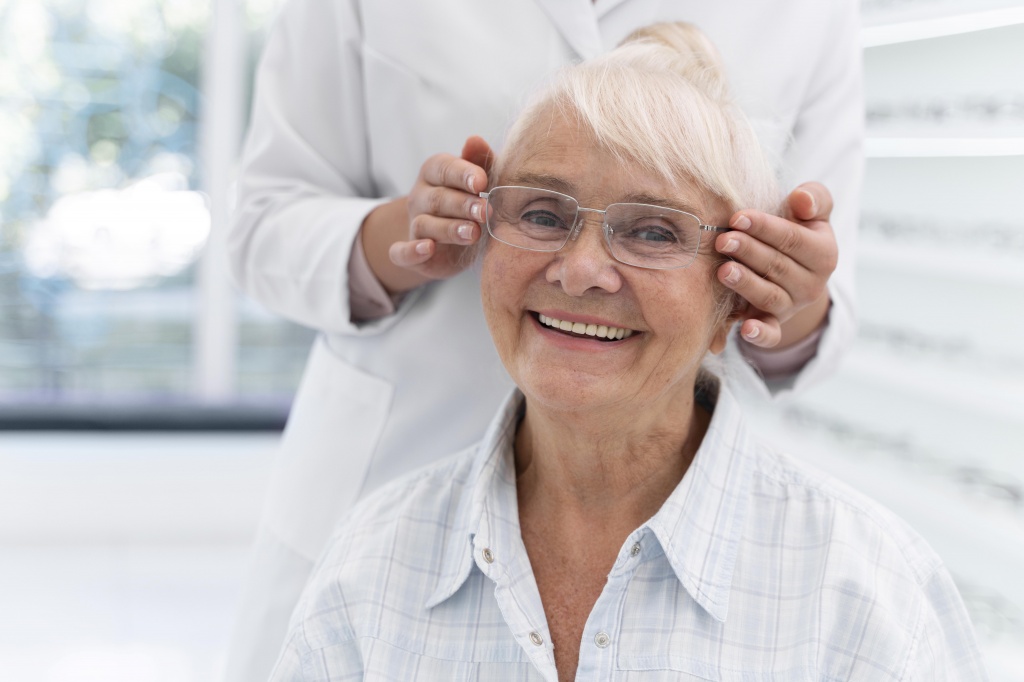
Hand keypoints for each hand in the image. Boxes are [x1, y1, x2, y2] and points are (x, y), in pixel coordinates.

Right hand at [387, 136, 493, 281]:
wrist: (453, 243)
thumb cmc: (470, 203)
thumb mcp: (479, 182)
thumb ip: (480, 161)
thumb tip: (475, 140)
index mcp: (435, 173)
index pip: (444, 168)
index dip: (463, 174)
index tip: (482, 182)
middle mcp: (420, 197)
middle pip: (438, 198)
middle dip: (462, 204)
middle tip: (485, 210)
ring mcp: (413, 225)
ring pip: (425, 224)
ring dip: (449, 229)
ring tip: (473, 233)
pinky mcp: (409, 254)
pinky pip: (402, 252)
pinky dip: (411, 251)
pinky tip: (427, 249)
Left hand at [714, 182, 836, 348]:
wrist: (793, 266)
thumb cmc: (797, 229)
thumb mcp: (812, 211)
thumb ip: (813, 198)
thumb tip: (801, 200)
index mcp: (824, 254)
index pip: (792, 240)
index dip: (765, 228)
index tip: (738, 217)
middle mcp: (812, 284)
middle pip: (777, 267)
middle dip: (748, 252)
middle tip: (722, 240)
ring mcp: (793, 306)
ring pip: (768, 296)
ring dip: (746, 284)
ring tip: (724, 271)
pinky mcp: (775, 324)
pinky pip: (771, 335)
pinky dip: (760, 335)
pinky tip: (745, 329)